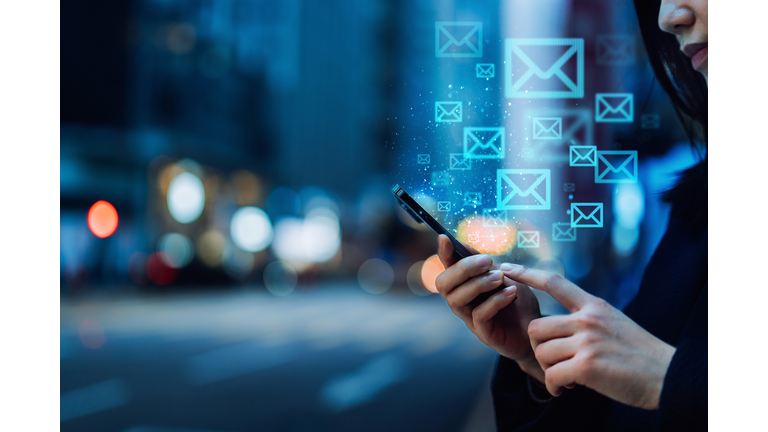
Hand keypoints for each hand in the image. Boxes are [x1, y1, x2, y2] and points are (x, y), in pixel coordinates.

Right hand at [435, 235, 542, 367]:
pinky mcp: (484, 333)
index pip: (447, 268)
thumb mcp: (508, 277)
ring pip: (456, 300)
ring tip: (500, 277)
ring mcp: (470, 319)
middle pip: (443, 284)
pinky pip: (479, 315)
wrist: (539, 331)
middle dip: (462, 269)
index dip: (443, 253)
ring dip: (477, 284)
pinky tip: (511, 293)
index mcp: (465, 285)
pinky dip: (495, 301)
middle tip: (487, 261)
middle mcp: (463, 302)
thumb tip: (466, 246)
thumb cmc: (520, 303)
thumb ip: (488, 265)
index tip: (445, 238)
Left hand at [502, 264, 675, 409]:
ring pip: (541, 352)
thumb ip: (587, 320)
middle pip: (536, 327)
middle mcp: (587, 319)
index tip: (507, 268)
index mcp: (594, 306)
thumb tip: (559, 329)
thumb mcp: (614, 324)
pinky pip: (551, 375)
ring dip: (548, 369)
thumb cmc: (640, 356)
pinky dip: (554, 387)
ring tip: (567, 377)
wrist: (668, 376)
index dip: (527, 274)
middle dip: (540, 349)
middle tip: (556, 363)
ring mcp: (587, 341)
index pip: (554, 282)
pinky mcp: (587, 365)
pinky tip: (566, 389)